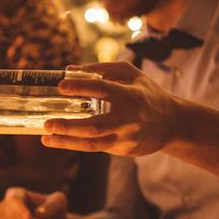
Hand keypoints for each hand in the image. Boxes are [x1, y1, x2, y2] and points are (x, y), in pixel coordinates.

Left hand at [42, 61, 180, 155]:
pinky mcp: (123, 149)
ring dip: (67, 142)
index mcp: (130, 95)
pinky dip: (75, 144)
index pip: (102, 89)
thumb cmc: (146, 93)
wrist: (172, 123)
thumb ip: (103, 68)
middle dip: (69, 126)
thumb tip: (70, 69)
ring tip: (46, 138)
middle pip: (95, 126)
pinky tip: (58, 140)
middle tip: (48, 122)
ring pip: (93, 144)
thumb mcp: (131, 74)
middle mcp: (128, 119)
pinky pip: (96, 147)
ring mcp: (125, 137)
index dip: (80, 86)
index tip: (60, 85)